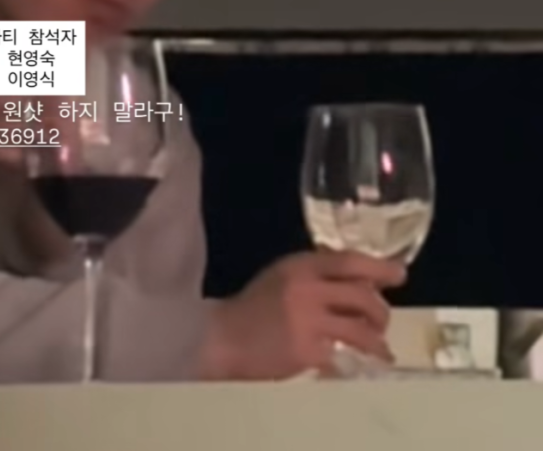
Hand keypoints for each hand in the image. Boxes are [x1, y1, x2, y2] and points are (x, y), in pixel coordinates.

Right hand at [199, 250, 405, 380]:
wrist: (225, 337)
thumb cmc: (255, 304)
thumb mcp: (283, 274)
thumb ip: (315, 271)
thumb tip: (357, 276)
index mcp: (301, 265)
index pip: (348, 260)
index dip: (379, 266)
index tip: (400, 273)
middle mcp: (307, 289)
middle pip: (362, 295)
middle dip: (380, 310)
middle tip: (382, 320)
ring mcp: (309, 321)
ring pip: (360, 329)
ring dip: (376, 339)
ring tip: (380, 347)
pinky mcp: (308, 351)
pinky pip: (344, 355)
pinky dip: (355, 360)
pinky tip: (358, 365)